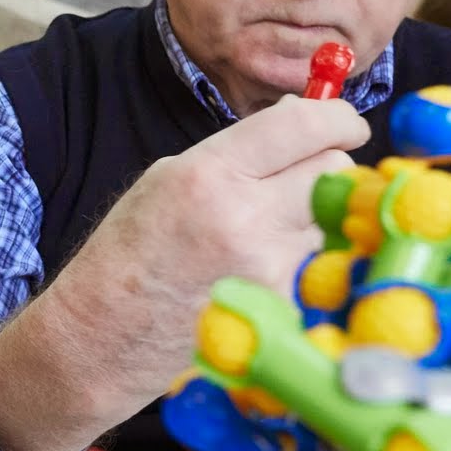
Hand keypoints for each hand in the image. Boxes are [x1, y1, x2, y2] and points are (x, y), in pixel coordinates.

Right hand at [49, 95, 369, 376]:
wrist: (104, 334)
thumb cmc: (129, 252)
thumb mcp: (167, 179)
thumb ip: (237, 152)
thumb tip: (297, 123)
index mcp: (209, 173)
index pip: (304, 126)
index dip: (338, 117)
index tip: (346, 122)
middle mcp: (245, 217)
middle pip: (334, 170)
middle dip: (326, 164)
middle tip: (303, 172)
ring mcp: (268, 266)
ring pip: (327, 217)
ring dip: (309, 213)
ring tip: (257, 229)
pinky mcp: (282, 303)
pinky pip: (311, 261)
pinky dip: (293, 256)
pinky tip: (250, 268)